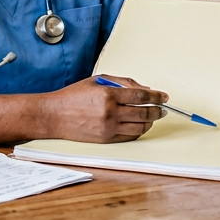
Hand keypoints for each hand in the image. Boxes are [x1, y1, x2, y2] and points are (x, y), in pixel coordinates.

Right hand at [44, 75, 166, 143]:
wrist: (54, 115)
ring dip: (150, 121)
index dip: (156, 96)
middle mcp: (110, 112)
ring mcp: (108, 127)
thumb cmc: (74, 96)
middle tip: (163, 108)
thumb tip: (145, 89)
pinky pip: (130, 136)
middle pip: (144, 112)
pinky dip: (139, 130)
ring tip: (153, 116)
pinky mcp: (106, 139)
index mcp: (108, 95)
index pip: (141, 96)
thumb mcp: (98, 81)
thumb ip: (123, 82)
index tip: (164, 97)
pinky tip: (141, 125)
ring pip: (139, 126)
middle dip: (158, 110)